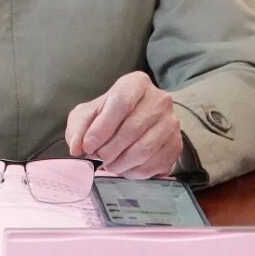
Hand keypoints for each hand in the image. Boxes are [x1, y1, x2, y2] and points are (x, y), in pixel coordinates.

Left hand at [64, 71, 181, 177]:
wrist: (140, 120)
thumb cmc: (110, 115)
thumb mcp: (89, 113)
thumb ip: (78, 127)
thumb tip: (77, 147)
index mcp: (136, 83)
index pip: (121, 104)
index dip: (102, 128)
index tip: (88, 146)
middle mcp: (159, 99)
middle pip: (132, 129)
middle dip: (110, 149)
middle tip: (99, 157)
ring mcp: (171, 122)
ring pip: (144, 149)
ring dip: (121, 163)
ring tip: (110, 164)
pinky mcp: (176, 144)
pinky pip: (155, 164)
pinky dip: (135, 172)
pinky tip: (125, 168)